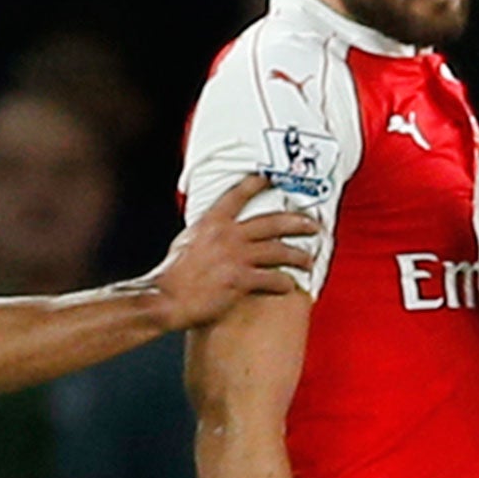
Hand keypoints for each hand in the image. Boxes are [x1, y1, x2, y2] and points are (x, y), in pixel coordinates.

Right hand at [151, 174, 317, 329]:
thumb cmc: (172, 275)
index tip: (270, 179)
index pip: (237, 195)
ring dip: (298, 256)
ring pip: (278, 251)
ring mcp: (235, 257)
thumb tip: (212, 229)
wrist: (165, 298)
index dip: (256, 184)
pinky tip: (291, 286)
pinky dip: (284, 283)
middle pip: (272, 222)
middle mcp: (227, 235)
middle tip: (313, 225)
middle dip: (297, 222)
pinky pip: (272, 279)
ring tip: (308, 260)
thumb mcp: (186, 241)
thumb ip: (204, 232)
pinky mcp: (240, 281)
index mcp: (212, 222)